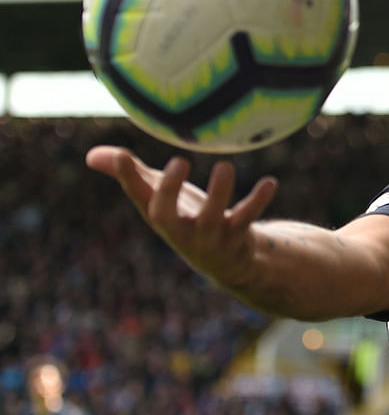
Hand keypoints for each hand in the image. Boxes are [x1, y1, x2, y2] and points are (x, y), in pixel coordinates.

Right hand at [85, 146, 277, 289]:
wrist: (226, 261)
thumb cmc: (188, 219)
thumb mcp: (160, 198)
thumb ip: (132, 175)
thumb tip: (92, 156)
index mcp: (160, 215)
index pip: (139, 196)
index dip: (127, 178)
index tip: (122, 154)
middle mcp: (180, 229)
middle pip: (166, 217)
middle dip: (169, 191)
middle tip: (179, 160)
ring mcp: (208, 237)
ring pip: (211, 219)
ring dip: (219, 193)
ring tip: (225, 165)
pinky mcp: (236, 238)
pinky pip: (247, 220)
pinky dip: (257, 201)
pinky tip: (270, 182)